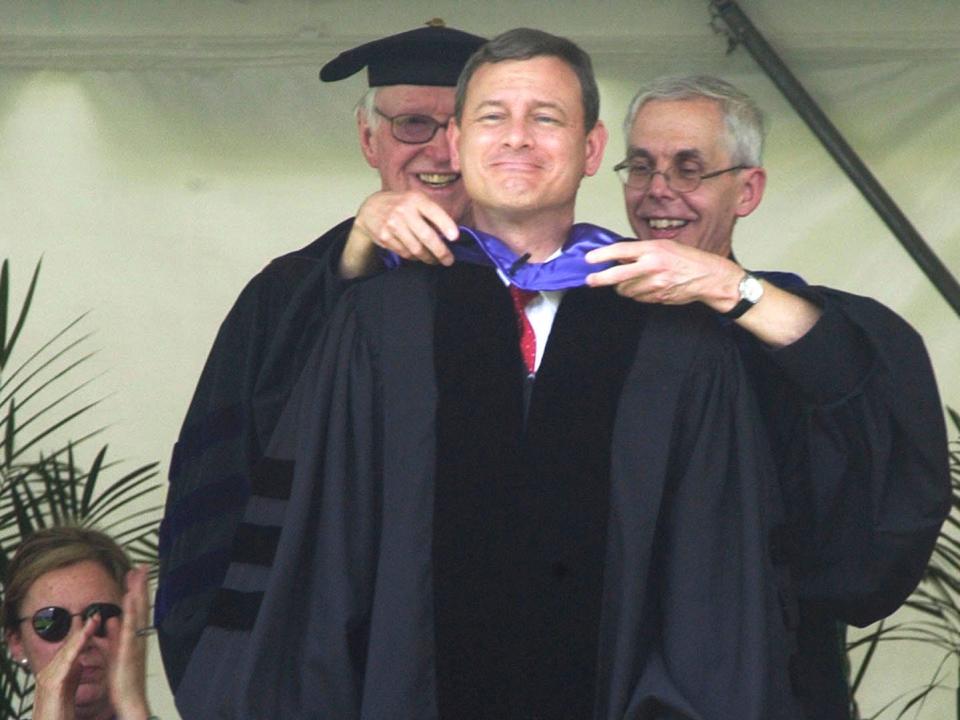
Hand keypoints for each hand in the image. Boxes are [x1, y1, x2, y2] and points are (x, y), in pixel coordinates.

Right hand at [30, 614, 99, 719]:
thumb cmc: (58, 714)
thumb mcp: (68, 688)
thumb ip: (72, 673)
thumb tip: (79, 660)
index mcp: (56, 672)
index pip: (70, 648)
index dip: (83, 633)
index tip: (95, 619)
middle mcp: (49, 672)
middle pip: (68, 646)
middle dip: (82, 629)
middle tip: (95, 613)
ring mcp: (48, 677)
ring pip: (67, 651)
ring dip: (80, 635)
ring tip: (92, 621)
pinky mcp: (51, 685)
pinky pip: (65, 664)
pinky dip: (75, 650)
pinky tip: (82, 641)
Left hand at [106, 565, 151, 719]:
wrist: (131, 699)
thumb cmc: (123, 680)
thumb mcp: (115, 653)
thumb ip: (113, 636)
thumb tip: (111, 620)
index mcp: (133, 637)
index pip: (135, 609)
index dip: (136, 591)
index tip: (135, 574)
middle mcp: (137, 636)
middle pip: (140, 606)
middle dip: (140, 585)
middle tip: (141, 567)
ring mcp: (135, 641)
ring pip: (138, 612)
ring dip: (138, 593)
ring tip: (138, 575)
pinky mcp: (129, 649)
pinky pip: (131, 627)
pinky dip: (132, 613)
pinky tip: (130, 601)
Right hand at [339, 190, 459, 277]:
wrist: (370, 208)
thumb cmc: (400, 204)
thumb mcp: (416, 200)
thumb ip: (432, 213)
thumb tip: (449, 234)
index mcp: (415, 199)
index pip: (434, 212)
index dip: (446, 225)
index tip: (455, 237)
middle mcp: (404, 210)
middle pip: (426, 236)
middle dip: (441, 251)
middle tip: (449, 260)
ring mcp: (392, 224)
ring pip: (416, 248)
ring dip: (428, 258)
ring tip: (435, 260)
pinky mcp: (385, 236)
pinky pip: (405, 253)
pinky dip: (414, 257)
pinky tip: (418, 256)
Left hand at [585, 239, 742, 309]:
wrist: (708, 277)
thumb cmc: (687, 259)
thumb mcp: (664, 246)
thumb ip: (641, 251)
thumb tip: (619, 256)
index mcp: (653, 250)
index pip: (621, 251)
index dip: (602, 255)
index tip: (589, 259)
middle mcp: (652, 267)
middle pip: (617, 275)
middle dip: (600, 279)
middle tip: (591, 280)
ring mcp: (655, 285)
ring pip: (626, 289)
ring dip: (623, 287)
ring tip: (631, 280)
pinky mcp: (657, 297)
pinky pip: (638, 298)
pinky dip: (636, 294)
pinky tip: (645, 287)